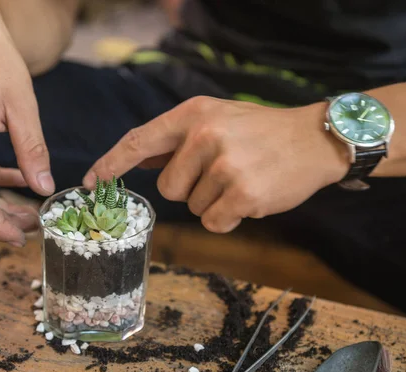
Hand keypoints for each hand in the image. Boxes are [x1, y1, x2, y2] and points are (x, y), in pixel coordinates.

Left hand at [84, 96, 348, 232]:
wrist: (314, 140)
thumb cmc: (262, 131)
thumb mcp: (217, 119)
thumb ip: (176, 140)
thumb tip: (137, 158)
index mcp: (194, 114)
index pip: (139, 139)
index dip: (111, 163)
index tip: (90, 181)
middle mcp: (205, 135)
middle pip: (168, 188)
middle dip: (189, 189)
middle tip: (222, 174)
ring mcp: (225, 165)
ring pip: (193, 208)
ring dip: (214, 202)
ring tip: (243, 179)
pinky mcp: (243, 194)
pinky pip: (214, 223)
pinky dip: (229, 218)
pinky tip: (251, 198)